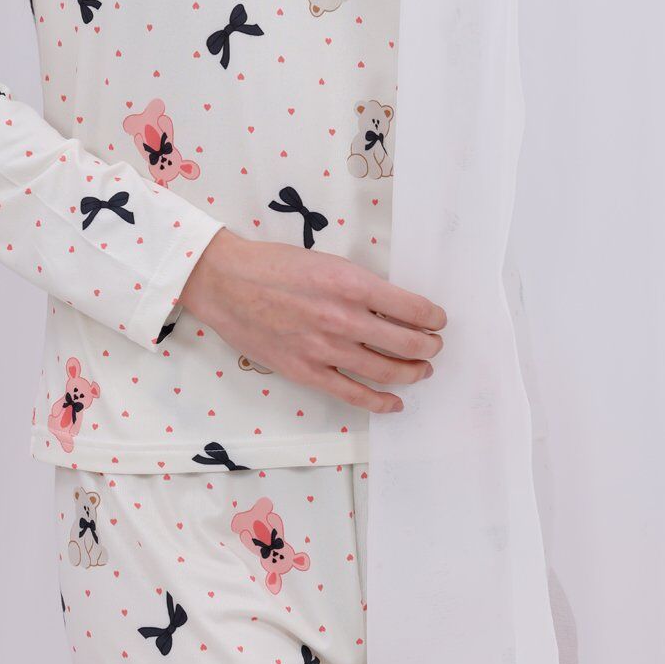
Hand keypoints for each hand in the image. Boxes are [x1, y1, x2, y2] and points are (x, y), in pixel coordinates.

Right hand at [178, 227, 446, 414]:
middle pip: (406, 343)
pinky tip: (395, 402)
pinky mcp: (306, 371)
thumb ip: (360, 285)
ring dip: (412, 373)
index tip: (437, 320)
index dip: (433, 317)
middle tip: (433, 346)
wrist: (227, 282)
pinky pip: (353, 394)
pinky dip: (380, 401)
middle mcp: (342, 317)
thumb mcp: (326, 262)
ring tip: (421, 369)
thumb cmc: (274, 266)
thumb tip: (394, 307)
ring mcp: (324, 348)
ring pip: (386, 371)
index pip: (412, 308)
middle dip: (428, 347)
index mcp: (350, 283)